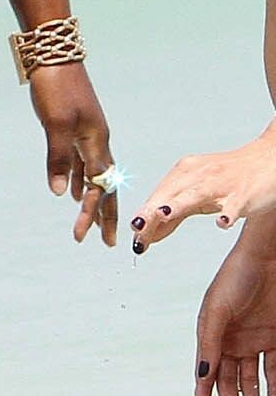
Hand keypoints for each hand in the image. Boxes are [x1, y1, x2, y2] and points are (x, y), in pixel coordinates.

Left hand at [28, 61, 116, 246]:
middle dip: (104, 214)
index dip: (93, 214)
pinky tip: (72, 188)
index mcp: (97, 142)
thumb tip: (61, 195)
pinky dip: (79, 177)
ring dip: (91, 198)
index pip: (99, 187)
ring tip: (88, 220)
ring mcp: (87, 132)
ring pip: (93, 174)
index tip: (84, 238)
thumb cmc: (55, 87)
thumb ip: (58, 159)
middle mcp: (97, 140)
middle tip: (106, 241)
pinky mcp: (75, 125)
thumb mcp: (55, 124)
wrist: (53, 53)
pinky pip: (81, 161)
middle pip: (104, 184)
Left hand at [130, 121, 275, 253]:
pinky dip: (228, 212)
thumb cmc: (228, 179)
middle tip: (136, 230)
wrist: (267, 159)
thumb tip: (147, 234)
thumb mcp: (197, 196)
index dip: (144, 216)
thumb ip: (173, 215)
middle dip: (152, 211)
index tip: (132, 237)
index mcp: (184, 173)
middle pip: (170, 194)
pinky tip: (222, 223)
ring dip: (178, 204)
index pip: (158, 196)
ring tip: (163, 214)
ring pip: (196, 194)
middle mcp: (198, 175)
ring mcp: (221, 183)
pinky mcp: (243, 192)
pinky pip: (234, 203)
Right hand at [194, 233, 275, 395]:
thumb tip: (201, 376)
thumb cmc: (236, 277)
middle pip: (232, 377)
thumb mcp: (217, 310)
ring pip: (254, 377)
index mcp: (213, 332)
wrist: (267, 256)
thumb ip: (210, 344)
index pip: (209, 367)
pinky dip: (275, 386)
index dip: (207, 387)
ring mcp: (256, 340)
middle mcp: (234, 339)